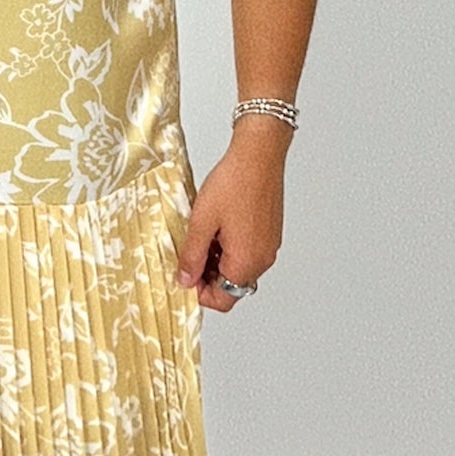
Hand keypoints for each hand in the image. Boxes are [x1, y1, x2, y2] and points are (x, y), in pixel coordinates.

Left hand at [175, 130, 286, 312]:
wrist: (259, 154)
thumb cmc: (234, 182)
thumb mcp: (201, 222)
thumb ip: (192, 256)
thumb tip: (186, 280)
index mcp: (246, 262)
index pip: (223, 300)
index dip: (199, 292)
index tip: (184, 274)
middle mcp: (263, 259)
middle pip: (231, 286)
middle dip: (207, 275)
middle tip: (190, 251)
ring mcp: (269, 246)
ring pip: (239, 268)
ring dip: (218, 260)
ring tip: (203, 233)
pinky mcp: (270, 233)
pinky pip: (248, 252)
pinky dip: (230, 247)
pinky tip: (217, 225)